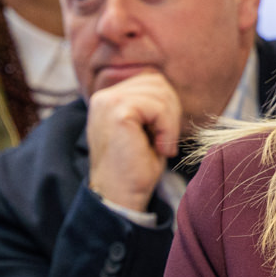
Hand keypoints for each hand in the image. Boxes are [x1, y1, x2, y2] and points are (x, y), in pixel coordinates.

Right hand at [85, 71, 181, 212]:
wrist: (120, 196)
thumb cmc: (136, 168)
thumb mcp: (145, 129)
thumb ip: (151, 105)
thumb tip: (168, 87)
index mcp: (109, 98)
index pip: (150, 80)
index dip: (166, 105)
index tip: (163, 135)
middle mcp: (104, 95)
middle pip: (156, 80)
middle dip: (171, 110)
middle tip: (167, 141)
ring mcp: (108, 101)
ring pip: (160, 92)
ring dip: (170, 122)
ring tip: (163, 146)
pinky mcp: (118, 111)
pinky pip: (158, 107)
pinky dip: (168, 129)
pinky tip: (161, 149)